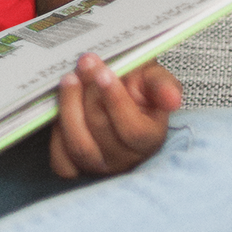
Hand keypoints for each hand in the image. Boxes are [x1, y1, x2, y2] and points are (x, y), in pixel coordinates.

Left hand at [48, 57, 181, 178]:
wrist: (115, 91)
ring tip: (69, 79)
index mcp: (150, 139)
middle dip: (90, 93)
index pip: (134, 130)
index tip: (104, 72)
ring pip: (80, 146)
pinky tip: (60, 105)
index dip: (116, 101)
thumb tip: (173, 100)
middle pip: (102, 131)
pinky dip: (57, 133)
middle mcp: (126, 159)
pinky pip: (61, 160)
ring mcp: (100, 166)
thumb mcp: (154, 79)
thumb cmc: (136, 87)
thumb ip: (163, 86)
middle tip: (84, 63)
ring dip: (71, 108)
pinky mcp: (75, 168)